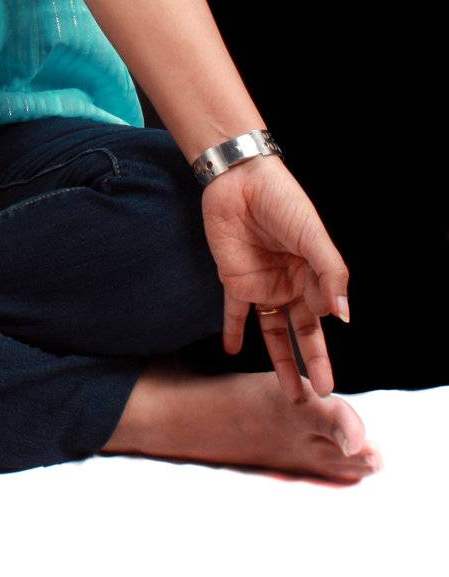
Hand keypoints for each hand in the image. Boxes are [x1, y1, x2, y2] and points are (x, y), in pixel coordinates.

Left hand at [199, 156, 349, 401]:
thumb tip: (344, 316)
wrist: (239, 180)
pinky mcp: (235, 280)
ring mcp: (263, 284)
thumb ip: (330, 274)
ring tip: (289, 394)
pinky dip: (233, 332)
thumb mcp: (313, 236)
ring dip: (280, 362)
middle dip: (314, 363)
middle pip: (304, 332)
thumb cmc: (283, 202)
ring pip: (274, 331)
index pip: (324, 312)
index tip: (327, 351)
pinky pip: (235, 313)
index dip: (326, 332)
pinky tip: (232, 352)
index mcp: (314, 273)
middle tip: (321, 396)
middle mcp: (292, 284)